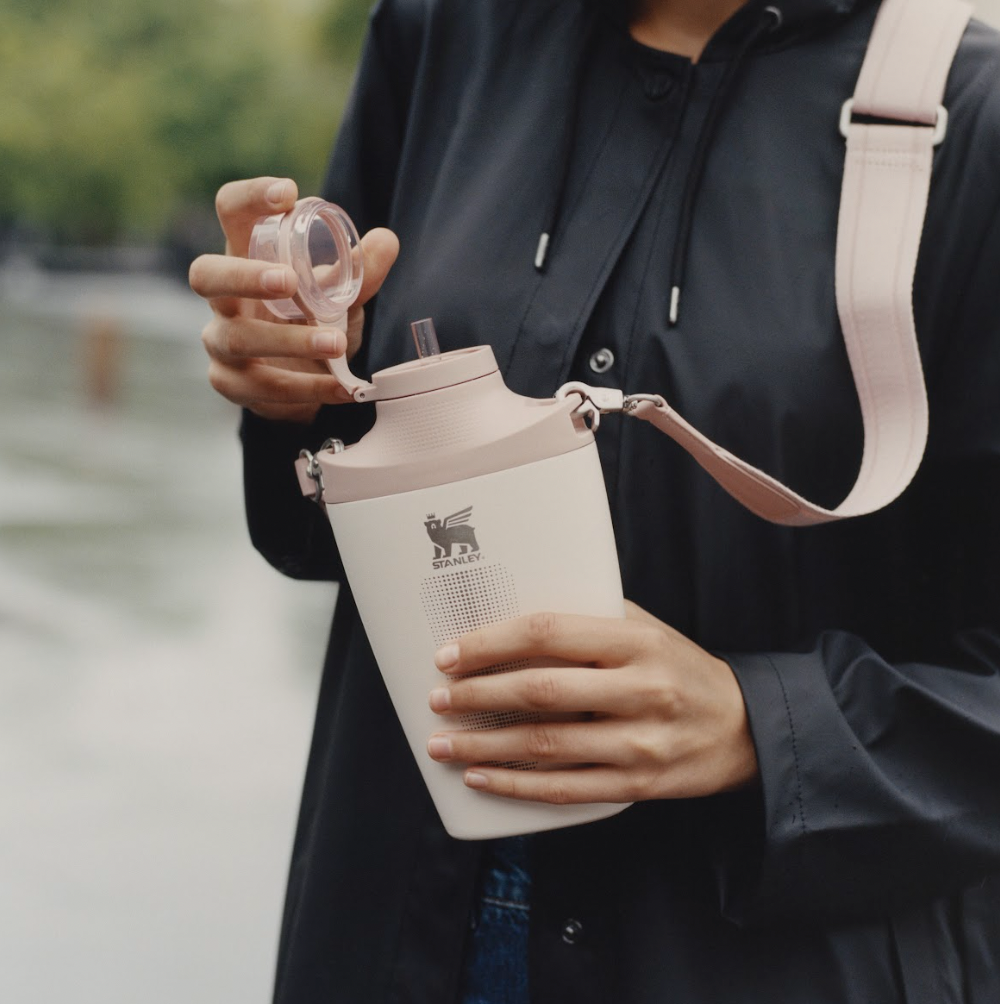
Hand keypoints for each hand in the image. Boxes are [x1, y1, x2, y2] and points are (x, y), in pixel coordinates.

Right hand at [188, 176, 398, 422]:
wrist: (306, 383)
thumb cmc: (313, 322)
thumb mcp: (340, 295)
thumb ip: (360, 272)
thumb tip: (386, 241)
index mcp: (245, 257)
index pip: (231, 213)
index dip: (250, 198)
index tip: (287, 194)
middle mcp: (223, 298)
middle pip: (206, 275)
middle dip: (244, 276)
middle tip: (288, 281)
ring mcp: (221, 342)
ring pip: (237, 339)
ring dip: (289, 341)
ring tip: (336, 344)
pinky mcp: (232, 384)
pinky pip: (263, 387)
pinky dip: (308, 388)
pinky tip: (343, 389)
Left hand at [426, 602, 758, 802]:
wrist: (744, 727)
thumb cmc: (681, 668)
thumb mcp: (647, 629)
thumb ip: (591, 619)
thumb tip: (515, 612)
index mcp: (635, 642)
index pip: (548, 633)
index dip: (491, 642)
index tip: (451, 653)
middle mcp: (638, 690)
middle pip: (540, 691)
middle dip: (476, 695)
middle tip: (438, 698)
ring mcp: (638, 743)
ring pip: (545, 746)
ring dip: (483, 745)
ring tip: (443, 742)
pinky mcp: (637, 784)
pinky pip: (565, 789)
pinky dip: (516, 785)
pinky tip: (480, 776)